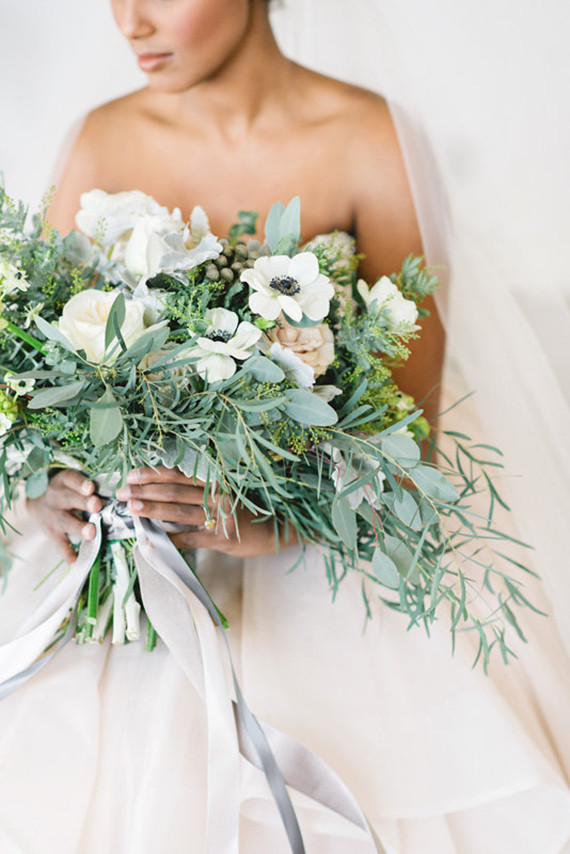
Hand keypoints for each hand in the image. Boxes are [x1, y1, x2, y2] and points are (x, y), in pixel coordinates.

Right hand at [27, 469, 102, 562]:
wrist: (37, 502)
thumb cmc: (66, 490)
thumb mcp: (71, 482)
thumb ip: (90, 486)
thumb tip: (120, 492)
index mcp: (64, 481)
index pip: (72, 479)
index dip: (81, 483)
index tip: (91, 487)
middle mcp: (57, 497)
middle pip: (69, 498)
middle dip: (84, 503)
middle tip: (97, 506)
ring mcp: (53, 516)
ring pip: (65, 521)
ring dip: (78, 527)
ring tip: (91, 533)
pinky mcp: (51, 533)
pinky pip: (59, 544)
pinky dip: (67, 553)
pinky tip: (76, 560)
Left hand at [115, 466, 294, 557]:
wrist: (277, 528)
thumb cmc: (247, 510)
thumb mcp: (226, 493)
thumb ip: (200, 490)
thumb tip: (165, 489)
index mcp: (214, 481)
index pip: (178, 474)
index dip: (153, 474)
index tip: (131, 475)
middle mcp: (215, 495)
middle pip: (174, 491)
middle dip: (145, 491)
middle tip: (122, 493)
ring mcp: (219, 516)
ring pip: (179, 512)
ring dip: (153, 510)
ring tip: (131, 508)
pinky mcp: (222, 537)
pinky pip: (191, 538)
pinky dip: (171, 539)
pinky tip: (153, 540)